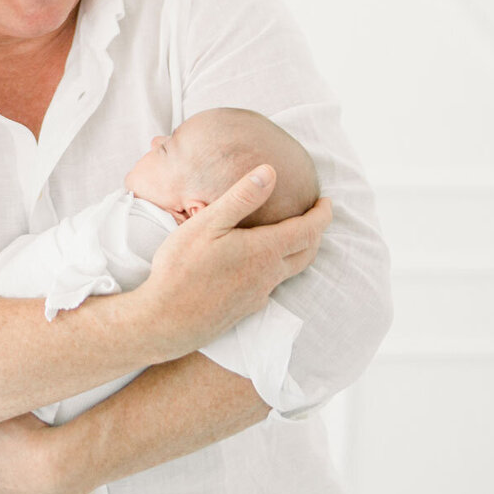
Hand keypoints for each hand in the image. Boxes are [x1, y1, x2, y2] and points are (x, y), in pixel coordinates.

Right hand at [137, 163, 330, 357]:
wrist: (165, 321)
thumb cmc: (181, 268)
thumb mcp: (207, 223)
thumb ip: (241, 197)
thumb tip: (270, 172)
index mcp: (264, 251)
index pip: (309, 230)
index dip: (322, 214)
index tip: (327, 202)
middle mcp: (268, 276)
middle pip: (306, 253)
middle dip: (315, 233)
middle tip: (315, 218)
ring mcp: (257, 296)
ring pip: (289, 272)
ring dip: (298, 253)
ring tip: (290, 238)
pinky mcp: (245, 311)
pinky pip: (270, 287)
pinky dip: (275, 271)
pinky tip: (257, 268)